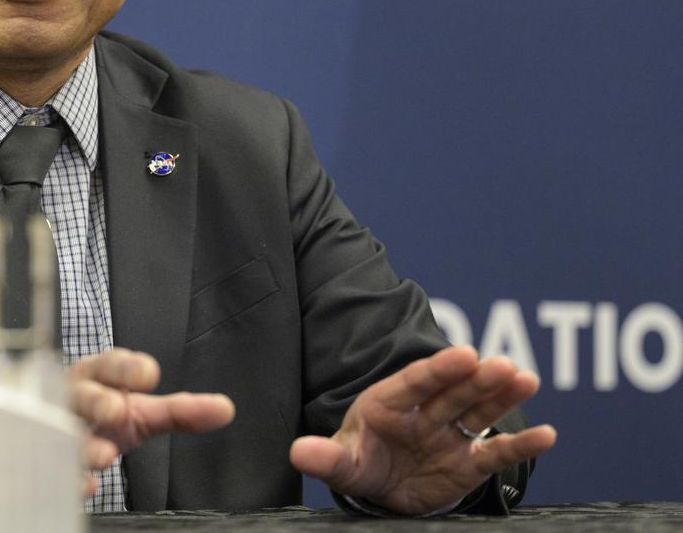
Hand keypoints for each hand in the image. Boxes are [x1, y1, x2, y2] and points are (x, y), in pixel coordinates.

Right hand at [68, 348, 234, 496]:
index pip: (109, 365)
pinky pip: (52, 466)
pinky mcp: (46, 456)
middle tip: (115, 410)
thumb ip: (180, 411)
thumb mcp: (141, 411)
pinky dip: (70, 476)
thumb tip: (226, 409)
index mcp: (97, 377)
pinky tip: (87, 485)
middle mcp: (73, 398)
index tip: (149, 374)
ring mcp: (55, 428)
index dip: (126, 368)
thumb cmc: (102, 413)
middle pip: (81, 394)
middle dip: (97, 401)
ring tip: (104, 455)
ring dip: (84, 442)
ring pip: (63, 431)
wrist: (53, 428)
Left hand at [289, 345, 556, 514]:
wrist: (380, 490)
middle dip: (477, 379)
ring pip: (478, 412)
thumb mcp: (341, 463)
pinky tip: (548, 436)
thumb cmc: (359, 463)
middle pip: (453, 392)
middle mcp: (424, 413)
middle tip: (503, 365)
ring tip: (526, 379)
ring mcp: (449, 435)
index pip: (416, 381)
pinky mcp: (467, 462)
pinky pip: (495, 452)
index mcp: (389, 402)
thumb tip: (298, 453)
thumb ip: (325, 458)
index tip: (465, 354)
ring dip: (502, 396)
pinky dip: (519, 446)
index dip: (440, 368)